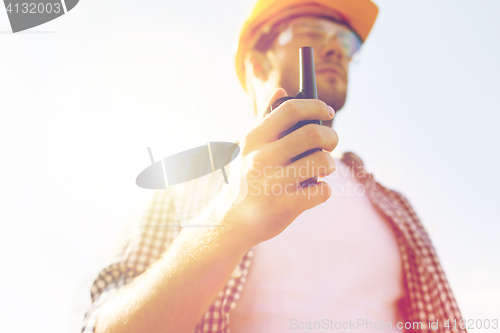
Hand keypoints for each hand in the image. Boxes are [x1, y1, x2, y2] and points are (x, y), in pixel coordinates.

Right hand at [218, 88, 338, 248]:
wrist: (231, 220)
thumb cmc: (247, 179)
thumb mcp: (249, 147)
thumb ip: (266, 118)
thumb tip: (282, 89)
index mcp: (254, 139)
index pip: (290, 109)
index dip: (316, 106)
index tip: (328, 111)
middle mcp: (261, 158)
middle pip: (313, 133)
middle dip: (331, 137)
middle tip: (331, 143)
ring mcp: (273, 183)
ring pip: (322, 161)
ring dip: (329, 165)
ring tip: (322, 169)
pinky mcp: (285, 206)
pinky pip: (322, 191)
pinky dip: (323, 190)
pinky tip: (313, 190)